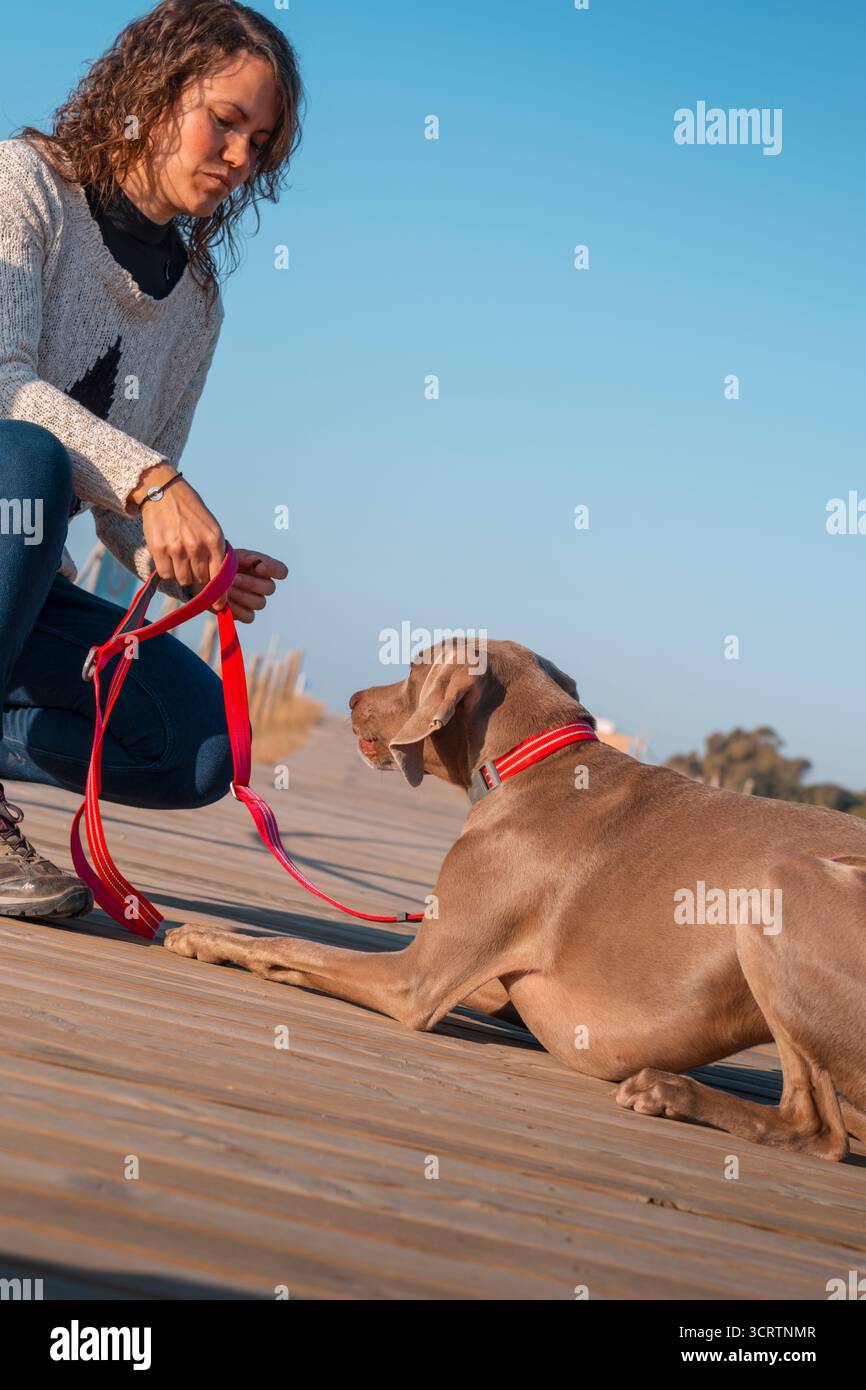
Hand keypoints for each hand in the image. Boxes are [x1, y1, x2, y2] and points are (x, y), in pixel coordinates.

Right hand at [134, 465, 226, 603]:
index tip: (219, 605)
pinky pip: (166, 575)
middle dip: (199, 580)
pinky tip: (169, 559)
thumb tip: (219, 582)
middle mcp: (197, 545)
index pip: (219, 576)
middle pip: (201, 580)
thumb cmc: (191, 511)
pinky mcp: (158, 548)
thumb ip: (216, 552)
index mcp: (214, 539)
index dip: (219, 594)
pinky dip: (168, 572)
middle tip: (194, 571)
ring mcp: (177, 548)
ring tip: (181, 560)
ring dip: (183, 575)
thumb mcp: (211, 527)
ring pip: (183, 580)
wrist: (164, 492)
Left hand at [210, 547, 288, 623]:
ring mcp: (256, 601)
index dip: (273, 570)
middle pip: (270, 588)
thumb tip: (256, 564)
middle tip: (232, 579)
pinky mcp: (246, 615)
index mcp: (263, 568)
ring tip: (225, 589)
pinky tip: (225, 601)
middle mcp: (264, 585)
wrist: (202, 577)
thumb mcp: (229, 554)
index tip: (259, 567)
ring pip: (260, 603)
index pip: (282, 571)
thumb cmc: (218, 563)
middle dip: (250, 583)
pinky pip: (249, 617)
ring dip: (241, 595)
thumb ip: (244, 557)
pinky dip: (236, 609)